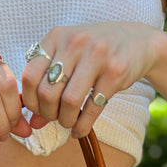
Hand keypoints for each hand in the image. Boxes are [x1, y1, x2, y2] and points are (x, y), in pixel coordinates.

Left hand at [21, 22, 160, 137]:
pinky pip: (92, 108)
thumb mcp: (69, 61)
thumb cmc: (95, 53)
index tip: (38, 110)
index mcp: (56, 37)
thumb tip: (32, 123)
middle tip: (55, 118)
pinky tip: (80, 130)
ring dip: (65, 121)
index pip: (29, 76)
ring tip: (68, 123)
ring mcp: (96, 56)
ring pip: (69, 101)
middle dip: (48, 114)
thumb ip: (47, 87)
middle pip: (47, 92)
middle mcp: (74, 43)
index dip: (29, 101)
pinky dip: (83, 126)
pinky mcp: (115, 72)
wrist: (138, 41)